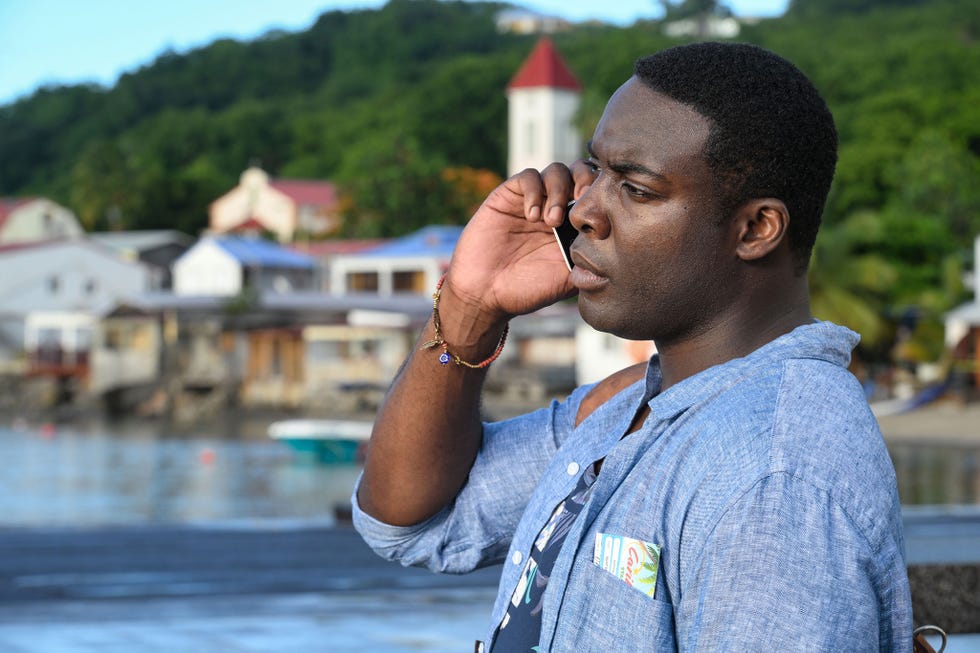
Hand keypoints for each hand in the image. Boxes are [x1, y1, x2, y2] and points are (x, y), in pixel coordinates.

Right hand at [443, 161, 594, 322]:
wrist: (485, 294)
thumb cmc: (526, 290)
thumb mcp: (567, 280)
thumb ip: (591, 265)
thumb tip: (622, 256)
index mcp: (572, 225)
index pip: (595, 194)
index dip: (601, 194)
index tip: (601, 214)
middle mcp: (554, 208)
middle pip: (579, 172)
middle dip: (584, 182)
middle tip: (580, 205)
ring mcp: (531, 201)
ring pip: (555, 171)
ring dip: (559, 191)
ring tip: (552, 221)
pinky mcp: (507, 197)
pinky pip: (527, 177)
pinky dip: (534, 191)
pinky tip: (532, 217)